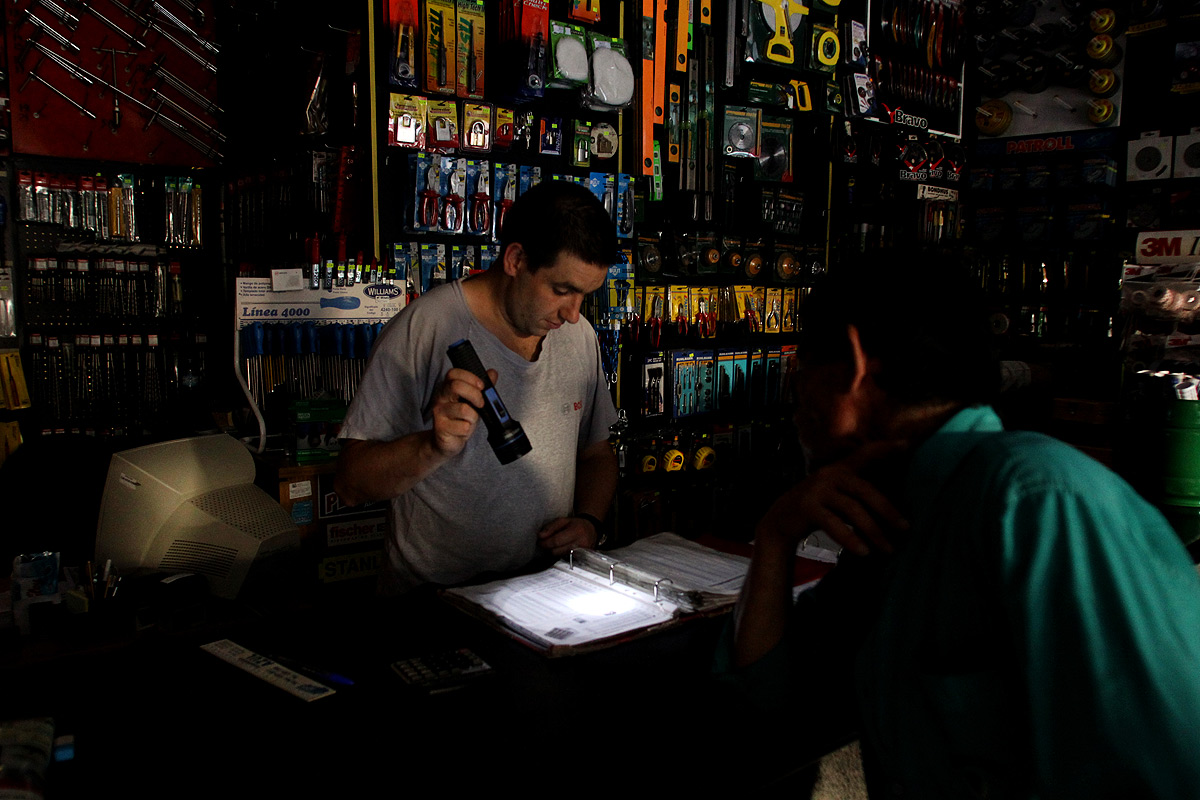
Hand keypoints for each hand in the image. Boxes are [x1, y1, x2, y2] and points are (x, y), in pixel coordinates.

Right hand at [429, 367, 498, 457]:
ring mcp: (439, 413)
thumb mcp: (473, 401)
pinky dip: (468, 430)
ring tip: (469, 421)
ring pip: (464, 409)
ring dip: (473, 417)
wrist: (447, 441)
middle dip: (475, 395)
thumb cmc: (460, 419)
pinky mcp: (441, 428)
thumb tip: (492, 373)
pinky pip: (463, 427)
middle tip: (481, 404)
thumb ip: (482, 387)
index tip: (481, 386)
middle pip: (456, 386)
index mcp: (447, 388)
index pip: (454, 374)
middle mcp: (440, 398)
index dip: (471, 377)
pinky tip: (463, 431)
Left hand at [537, 516, 597, 555]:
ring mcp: (583, 552)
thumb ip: (551, 527)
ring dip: (554, 551)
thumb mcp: (563, 520)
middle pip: (557, 551)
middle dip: (549, 547)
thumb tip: (540, 536)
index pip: (556, 541)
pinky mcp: (582, 558)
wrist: (592, 530)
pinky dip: (561, 554)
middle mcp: (581, 543)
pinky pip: (565, 559)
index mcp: (576, 531)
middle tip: (546, 543)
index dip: (545, 542)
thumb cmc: (576, 524)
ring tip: (555, 545)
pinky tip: (562, 549)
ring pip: (560, 556)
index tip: (539, 542)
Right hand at [758, 441, 909, 556]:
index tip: (907, 444)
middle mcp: (829, 475)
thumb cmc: (818, 509)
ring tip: (888, 549)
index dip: (885, 448)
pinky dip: (851, 539)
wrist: (780, 520)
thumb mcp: (836, 494)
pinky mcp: (808, 507)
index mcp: (840, 469)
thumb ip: (858, 494)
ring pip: (853, 510)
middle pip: (866, 491)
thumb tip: (894, 510)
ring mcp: (817, 490)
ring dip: (874, 531)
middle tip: (906, 528)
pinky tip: (864, 552)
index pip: (865, 454)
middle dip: (888, 510)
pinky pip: (835, 524)